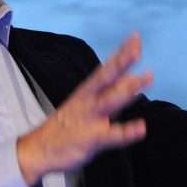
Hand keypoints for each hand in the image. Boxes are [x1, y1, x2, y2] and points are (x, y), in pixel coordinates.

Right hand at [17, 33, 152, 186]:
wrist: (38, 149)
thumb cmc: (66, 124)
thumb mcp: (84, 102)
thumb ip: (109, 91)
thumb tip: (131, 78)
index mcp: (87, 91)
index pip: (107, 68)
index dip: (121, 53)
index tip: (136, 37)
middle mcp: (88, 101)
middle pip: (107, 78)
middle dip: (122, 62)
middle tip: (137, 49)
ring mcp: (90, 119)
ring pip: (110, 101)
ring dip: (128, 90)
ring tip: (147, 78)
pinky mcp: (91, 139)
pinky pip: (111, 135)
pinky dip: (126, 132)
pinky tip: (141, 128)